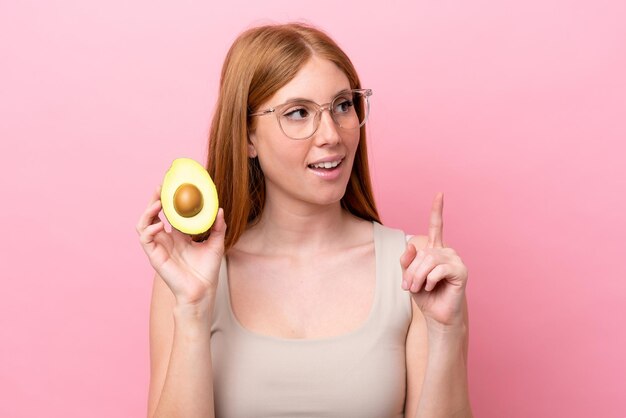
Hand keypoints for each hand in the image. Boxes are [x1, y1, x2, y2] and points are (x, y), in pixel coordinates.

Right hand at [136, 186, 226, 307]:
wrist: (202, 291)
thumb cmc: (207, 270)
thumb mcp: (216, 244)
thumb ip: (218, 227)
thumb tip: (220, 209)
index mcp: (178, 235)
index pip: (169, 212)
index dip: (168, 199)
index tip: (173, 185)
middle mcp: (166, 239)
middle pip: (154, 214)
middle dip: (155, 200)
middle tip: (161, 187)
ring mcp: (159, 247)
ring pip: (144, 224)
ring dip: (148, 212)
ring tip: (157, 203)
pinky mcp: (155, 256)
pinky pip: (145, 239)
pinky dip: (149, 230)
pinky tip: (159, 225)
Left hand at [399, 192, 467, 328]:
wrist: (437, 316)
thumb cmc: (425, 296)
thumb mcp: (409, 276)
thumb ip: (406, 260)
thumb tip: (411, 245)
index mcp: (435, 250)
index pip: (436, 226)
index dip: (437, 210)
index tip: (439, 194)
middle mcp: (447, 252)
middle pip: (422, 253)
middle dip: (411, 271)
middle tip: (408, 287)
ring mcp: (456, 260)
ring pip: (429, 261)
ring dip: (417, 277)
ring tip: (417, 288)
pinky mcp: (461, 271)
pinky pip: (438, 269)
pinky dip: (429, 280)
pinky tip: (431, 287)